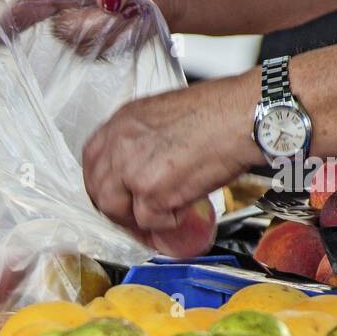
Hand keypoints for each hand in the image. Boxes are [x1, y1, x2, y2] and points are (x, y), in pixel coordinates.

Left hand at [82, 73, 260, 236]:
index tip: (113, 192)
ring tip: (156, 218)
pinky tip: (180, 214)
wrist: (244, 117)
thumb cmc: (218, 111)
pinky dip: (165, 224)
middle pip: (99, 188)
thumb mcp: (164, 114)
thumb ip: (144, 138)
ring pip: (116, 209)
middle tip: (133, 215)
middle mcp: (120, 144)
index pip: (92, 158)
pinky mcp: (152, 192)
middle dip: (114, 207)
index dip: (101, 181)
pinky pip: (148, 220)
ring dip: (134, 219)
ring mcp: (132, 170)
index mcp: (122, 122)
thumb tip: (143, 162)